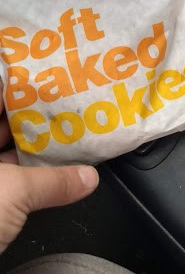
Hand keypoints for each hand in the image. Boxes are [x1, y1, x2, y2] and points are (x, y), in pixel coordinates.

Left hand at [0, 90, 98, 253]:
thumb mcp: (13, 193)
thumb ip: (53, 181)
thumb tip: (87, 178)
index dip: (19, 86)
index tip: (47, 81)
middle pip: (0, 122)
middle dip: (32, 116)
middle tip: (64, 107)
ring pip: (2, 151)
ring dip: (31, 146)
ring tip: (65, 135)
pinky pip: (5, 177)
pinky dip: (25, 173)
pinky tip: (50, 171)